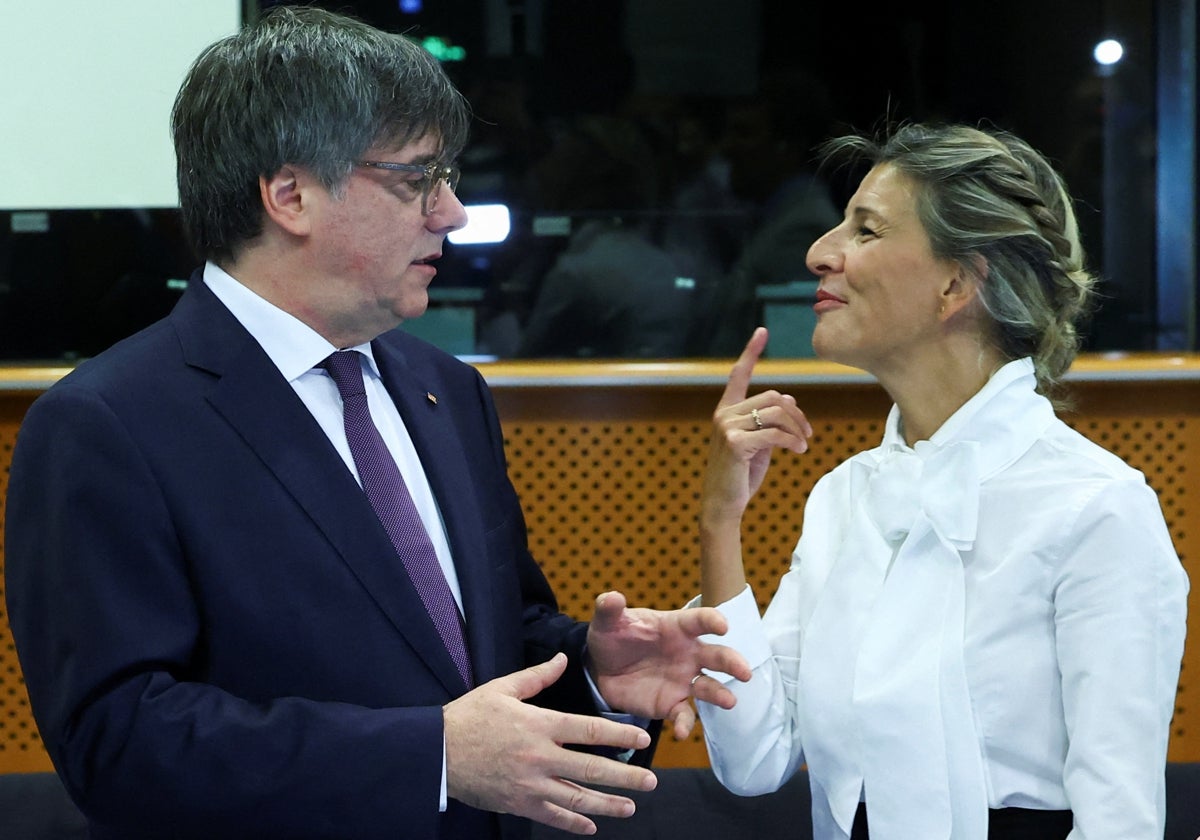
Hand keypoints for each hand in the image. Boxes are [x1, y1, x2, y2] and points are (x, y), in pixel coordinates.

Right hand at [444, 652, 655, 835]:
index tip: (642, 739)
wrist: (436, 752)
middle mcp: (540, 757)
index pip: (590, 731)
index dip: (620, 735)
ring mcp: (530, 785)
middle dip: (626, 778)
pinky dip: (574, 823)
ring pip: (577, 798)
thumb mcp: (502, 689)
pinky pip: (552, 816)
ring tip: (630, 807)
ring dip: (608, 805)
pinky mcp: (518, 803)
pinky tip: (592, 825)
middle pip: (592, 770)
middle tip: (651, 782)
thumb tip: (563, 659)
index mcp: (540, 725)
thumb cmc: (469, 716)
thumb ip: (538, 677)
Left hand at [586, 590, 751, 739]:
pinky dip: (684, 723)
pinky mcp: (671, 703)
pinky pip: (684, 714)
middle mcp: (687, 654)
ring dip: (720, 694)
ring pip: (709, 687)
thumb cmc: (612, 636)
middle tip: (745, 671)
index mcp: (675, 628)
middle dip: (732, 662)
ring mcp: (682, 680)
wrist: (601, 668)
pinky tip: (680, 732)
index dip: (712, 621)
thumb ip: (609, 609)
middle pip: (716, 655)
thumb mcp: (607, 621)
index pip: (699, 621)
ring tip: (730, 701)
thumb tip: (612, 598)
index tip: (723, 626)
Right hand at [704, 327, 812, 523]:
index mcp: (727, 411)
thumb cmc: (741, 475)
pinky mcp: (736, 443)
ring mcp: (727, 427)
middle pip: (773, 397)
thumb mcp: (759, 443)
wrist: (724, 504)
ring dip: (797, 428)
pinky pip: (774, 433)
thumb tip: (788, 398)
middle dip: (797, 414)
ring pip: (776, 414)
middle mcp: (724, 414)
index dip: (751, 352)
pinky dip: (793, 441)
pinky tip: (800, 450)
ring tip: (804, 444)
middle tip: (808, 433)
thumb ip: (769, 421)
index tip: (762, 331)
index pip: (739, 374)